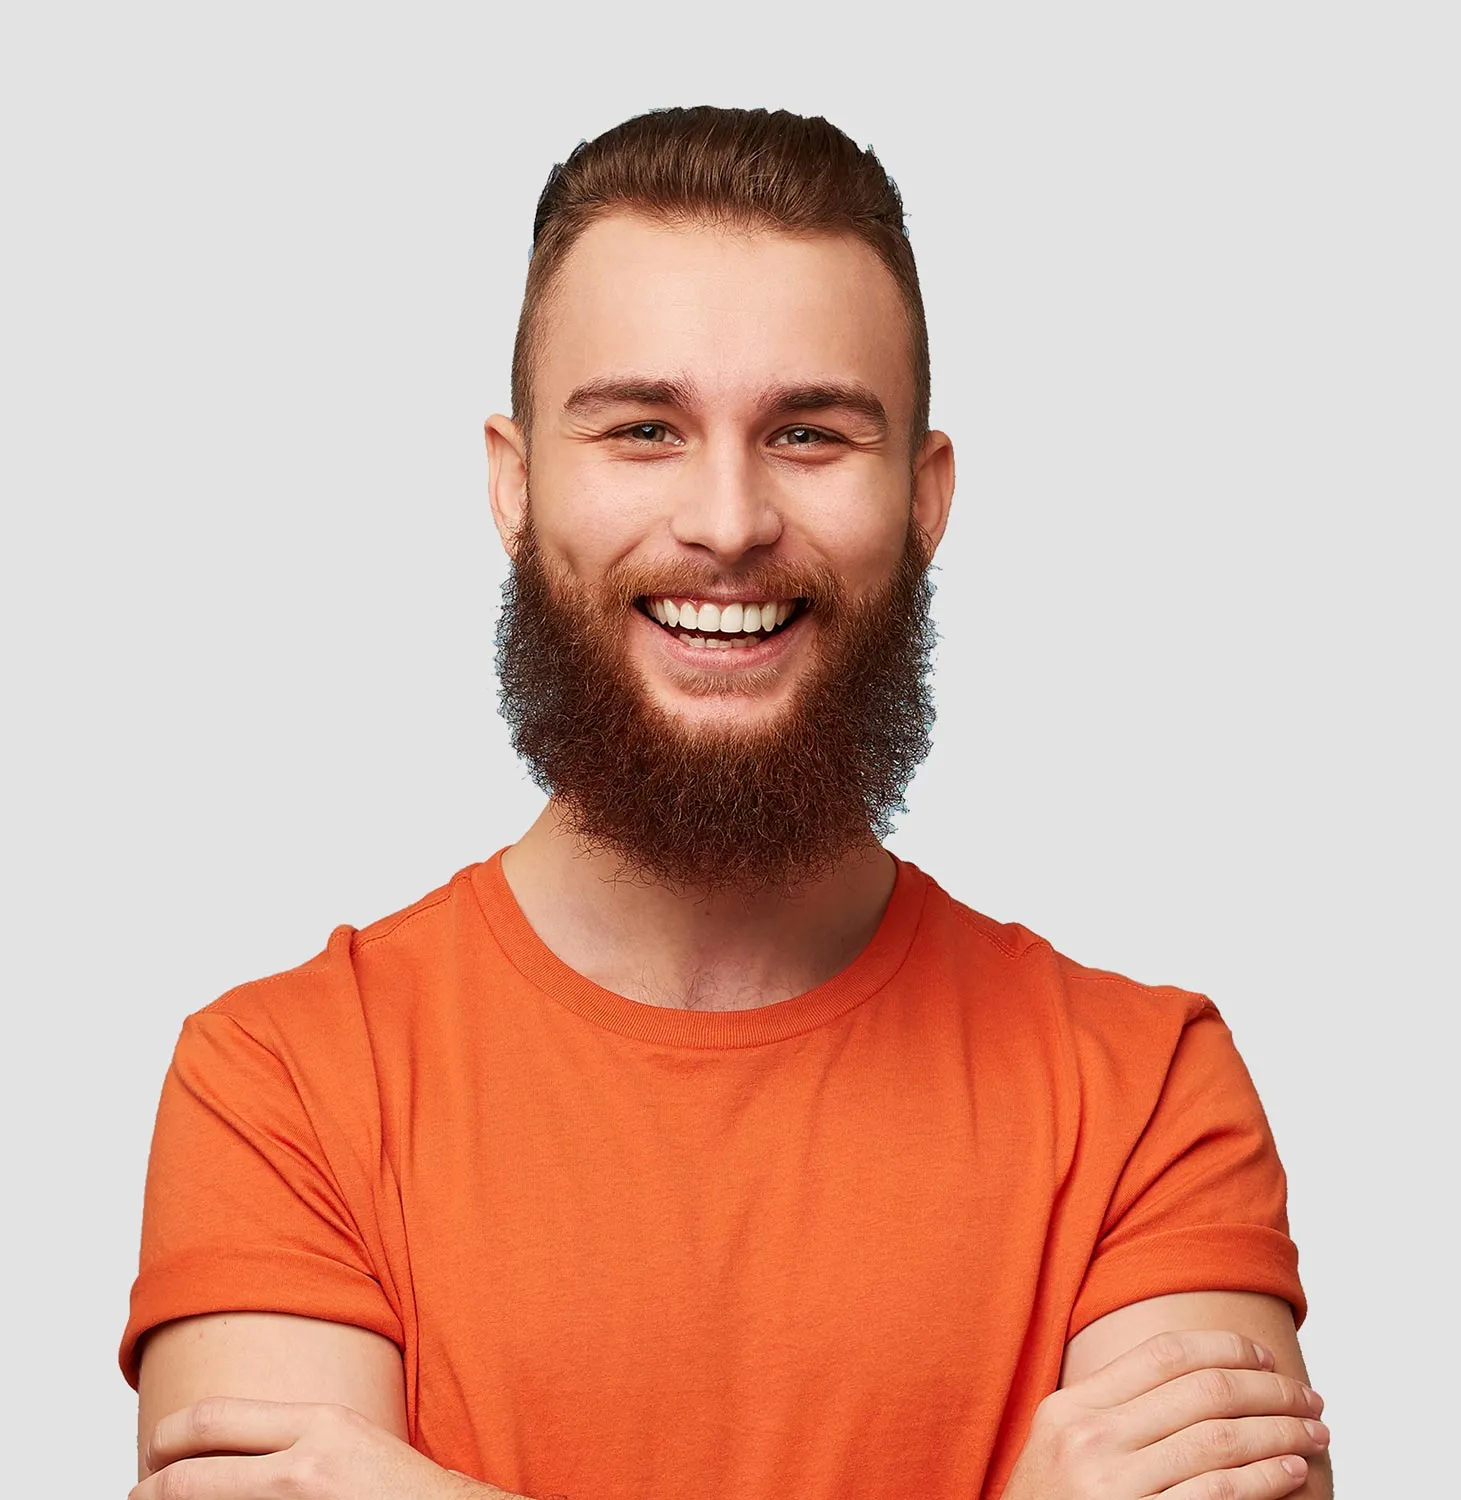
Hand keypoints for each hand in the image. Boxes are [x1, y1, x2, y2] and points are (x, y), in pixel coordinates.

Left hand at [129, 1397, 524, 1499]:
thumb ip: (291, 1440)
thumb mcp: (346, 1440)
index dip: (166, 1440)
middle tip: (139, 1497)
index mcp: (317, 1423)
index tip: (153, 1455)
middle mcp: (303, 1467)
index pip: (211, 1420)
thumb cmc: (401, 1491)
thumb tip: (225, 1452)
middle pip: (189, 1477)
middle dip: (150, 1492)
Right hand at [1002, 1329, 1330, 1498]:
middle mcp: (1092, 1441)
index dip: (1223, 1348)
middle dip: (1269, 1391)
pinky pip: (1221, 1493)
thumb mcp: (1064, 1443)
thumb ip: (1114, 1407)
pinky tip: (1292, 1471)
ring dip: (1281, 1432)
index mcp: (1072, 1408)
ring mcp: (1116, 1488)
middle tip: (1308, 1397)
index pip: (1163, 1354)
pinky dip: (1267, 1478)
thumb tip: (1200, 1374)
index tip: (1264, 1358)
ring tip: (1313, 1432)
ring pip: (1221, 1440)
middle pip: (1202, 1392)